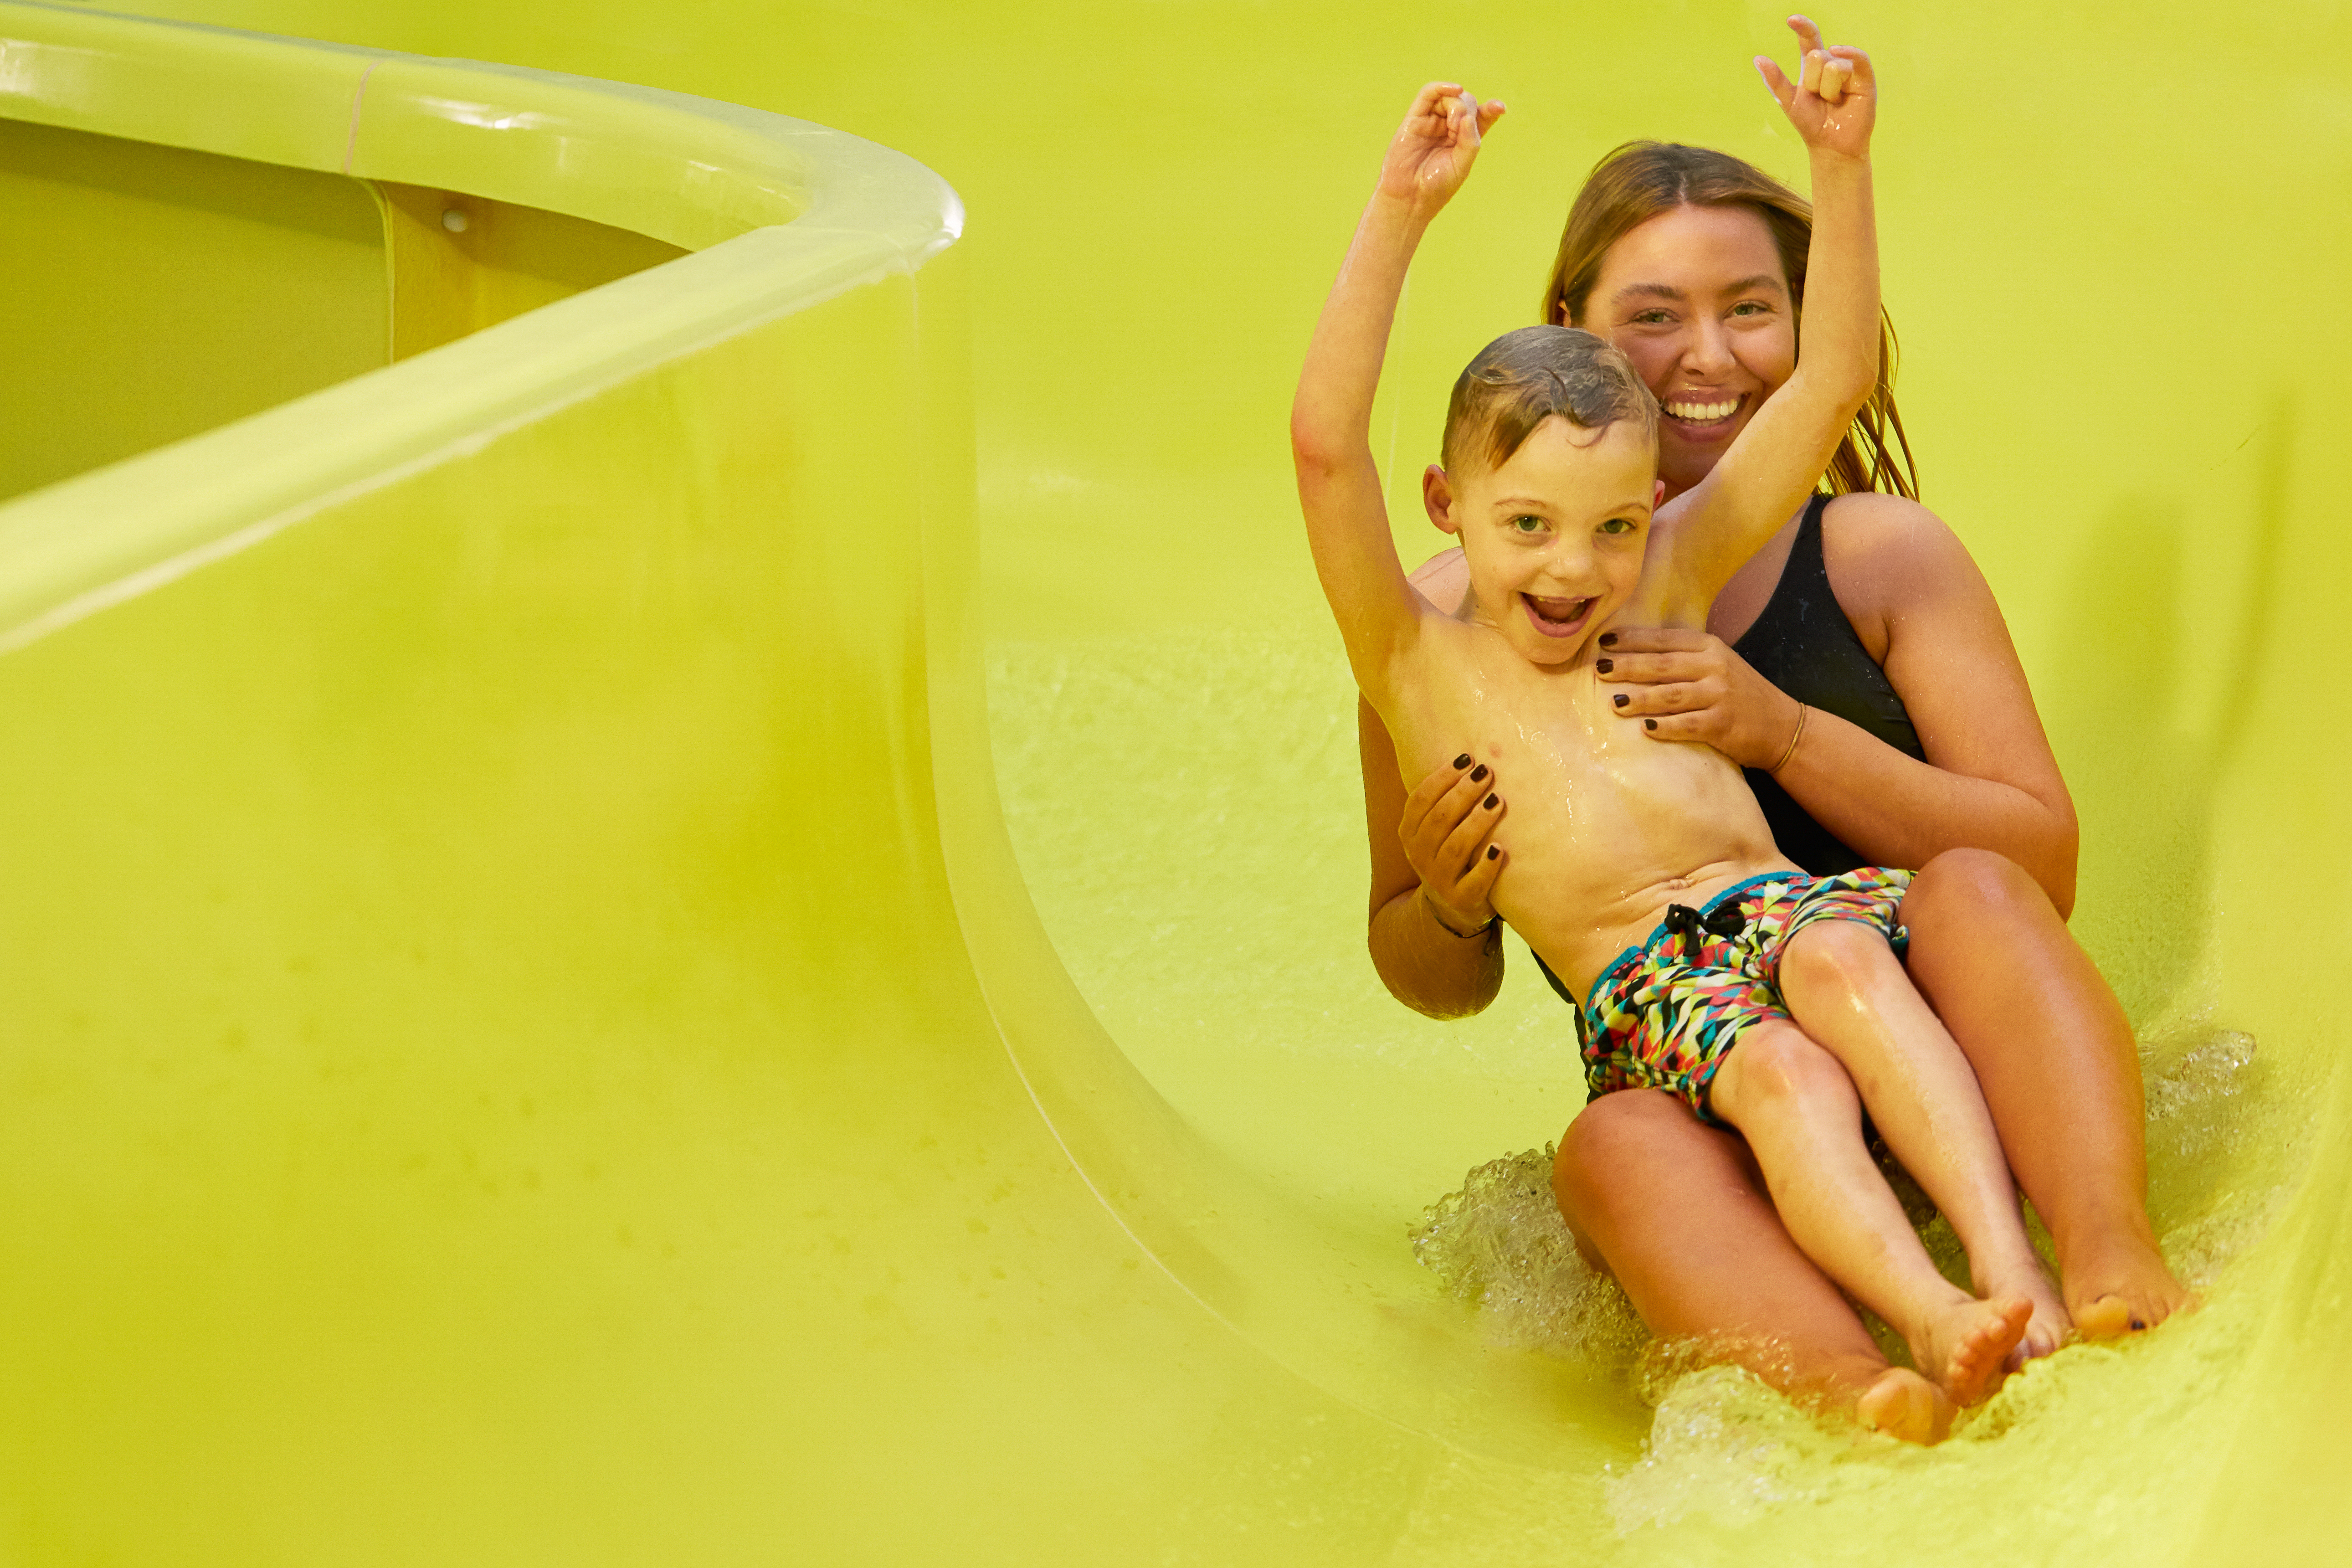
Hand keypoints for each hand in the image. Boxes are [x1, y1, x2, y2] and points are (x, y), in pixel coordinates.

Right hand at [1376, 82, 1505, 221]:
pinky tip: (1455, 89)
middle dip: (1468, 110)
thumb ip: (1470, 140)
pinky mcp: (1414, 119)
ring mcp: (1431, 123)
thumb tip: (1468, 116)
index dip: (1491, 109)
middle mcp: (1448, 129)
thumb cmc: (1436, 187)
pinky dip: (1441, 87)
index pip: (1481, 117)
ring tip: (1453, 124)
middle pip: (1466, 103)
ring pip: (1449, 97)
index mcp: (1463, 140)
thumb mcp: (1462, 164)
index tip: (1499, 108)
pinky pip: (1428, 94)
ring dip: (1456, 105)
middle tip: (1459, 130)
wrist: (1410, 198)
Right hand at [1398, 753, 1506, 934]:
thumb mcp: (1438, 830)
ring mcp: (1439, 880)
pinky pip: (1473, 883)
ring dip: (1477, 823)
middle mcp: (1419, 855)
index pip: (1420, 800)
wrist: (1453, 907)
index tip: (1466, 758)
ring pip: (1455, 847)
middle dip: (1463, 793)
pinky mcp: (1462, 900)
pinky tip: (1499, 849)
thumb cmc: (1452, 853)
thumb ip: (1446, 801)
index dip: (1442, 778)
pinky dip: (1486, 866)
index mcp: (1410, 832)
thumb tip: (1472, 755)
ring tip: (1497, 802)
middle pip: (1439, 819)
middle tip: (1487, 773)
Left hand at [1598, 628, 1804, 769]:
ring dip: (1640, 698)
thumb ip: (1684, 658)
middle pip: (1662, 665)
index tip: (1604, 642)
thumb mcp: (1718, 665)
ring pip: (1671, 695)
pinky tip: (1645, 729)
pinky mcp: (1723, 724)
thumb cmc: (1740, 694)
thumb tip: (1632, 655)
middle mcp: (1715, 667)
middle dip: (1628, 666)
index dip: (1633, 640)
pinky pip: (1687, 725)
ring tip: (1614, 701)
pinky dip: (1665, 727)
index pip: (1664, 640)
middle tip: (1599, 669)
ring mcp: (1720, 696)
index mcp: (1710, 647)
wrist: (1782, 726)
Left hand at [1755, 15, 1875, 160]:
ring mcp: (1849, 70)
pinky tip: (1842, 57)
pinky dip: (1850, 55)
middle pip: (1818, 55)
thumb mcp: (1789, 102)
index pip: (1809, 40)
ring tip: (1833, 101)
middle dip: (1813, 81)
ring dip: (1829, 88)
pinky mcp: (1865, 78)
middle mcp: (1832, 64)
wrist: (1831, 146)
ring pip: (1834, 63)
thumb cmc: (1810, 124)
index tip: (1791, 20)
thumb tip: (1758, 58)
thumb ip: (1775, 80)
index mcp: (1813, 67)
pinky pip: (1858, 57)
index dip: (1802, 27)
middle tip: (1819, 98)